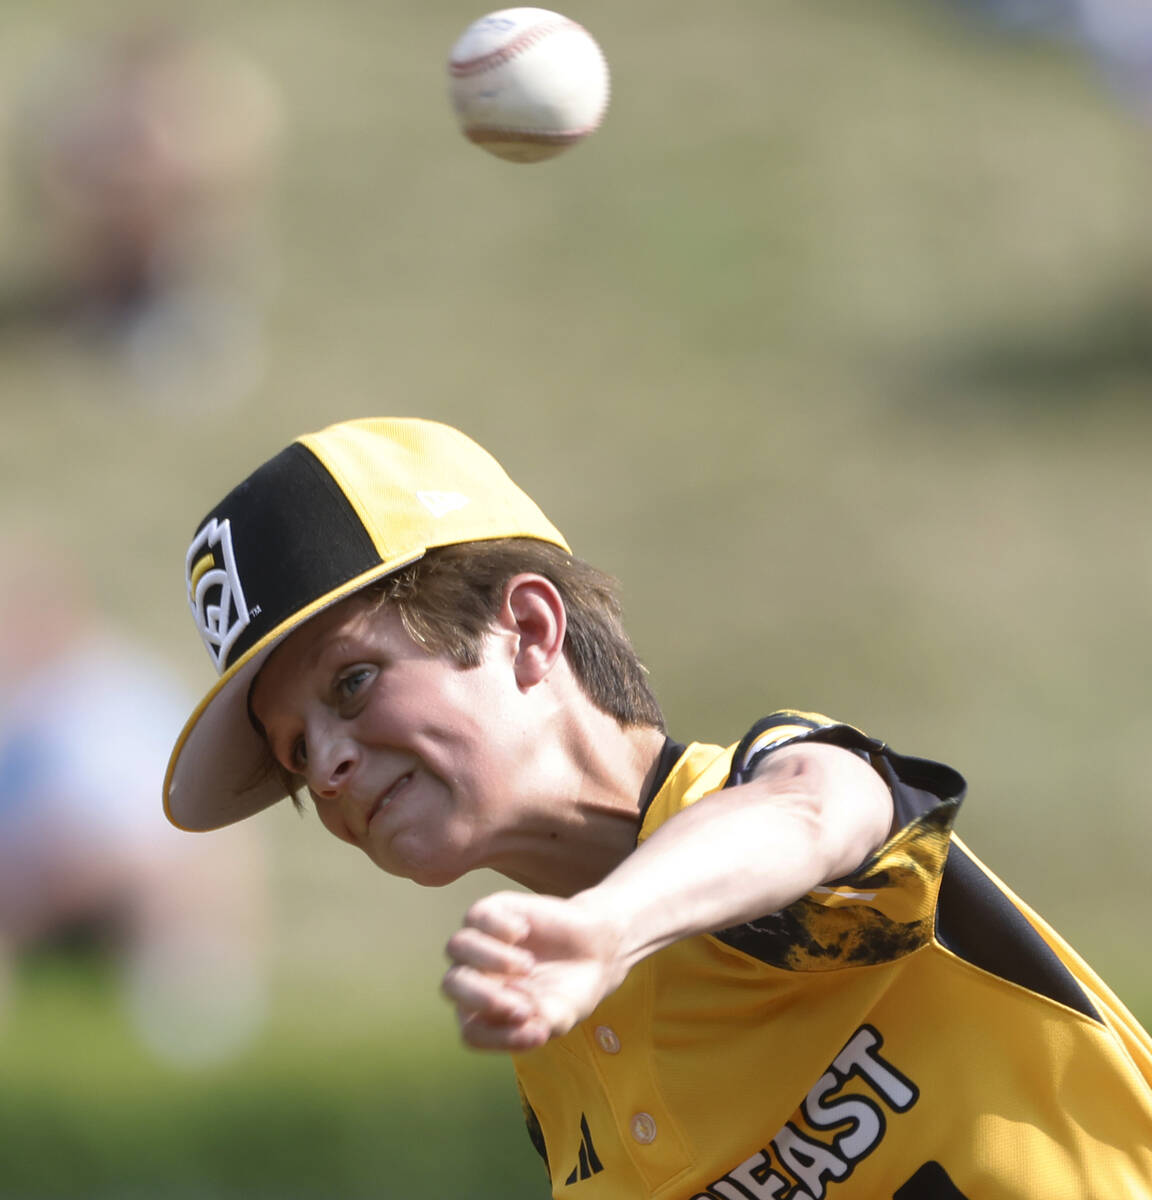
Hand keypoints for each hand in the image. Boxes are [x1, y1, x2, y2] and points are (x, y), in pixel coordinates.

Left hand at [441, 890, 626, 1051]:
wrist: (594, 950)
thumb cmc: (570, 989)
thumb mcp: (562, 1014)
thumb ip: (540, 1020)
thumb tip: (520, 1015)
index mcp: (483, 1014)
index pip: (472, 1032)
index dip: (498, 1036)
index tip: (539, 1032)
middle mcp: (473, 978)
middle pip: (452, 986)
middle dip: (484, 996)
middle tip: (522, 1000)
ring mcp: (479, 943)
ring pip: (457, 946)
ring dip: (493, 959)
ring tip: (528, 965)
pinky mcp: (491, 912)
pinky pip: (477, 916)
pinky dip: (501, 926)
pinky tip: (526, 930)